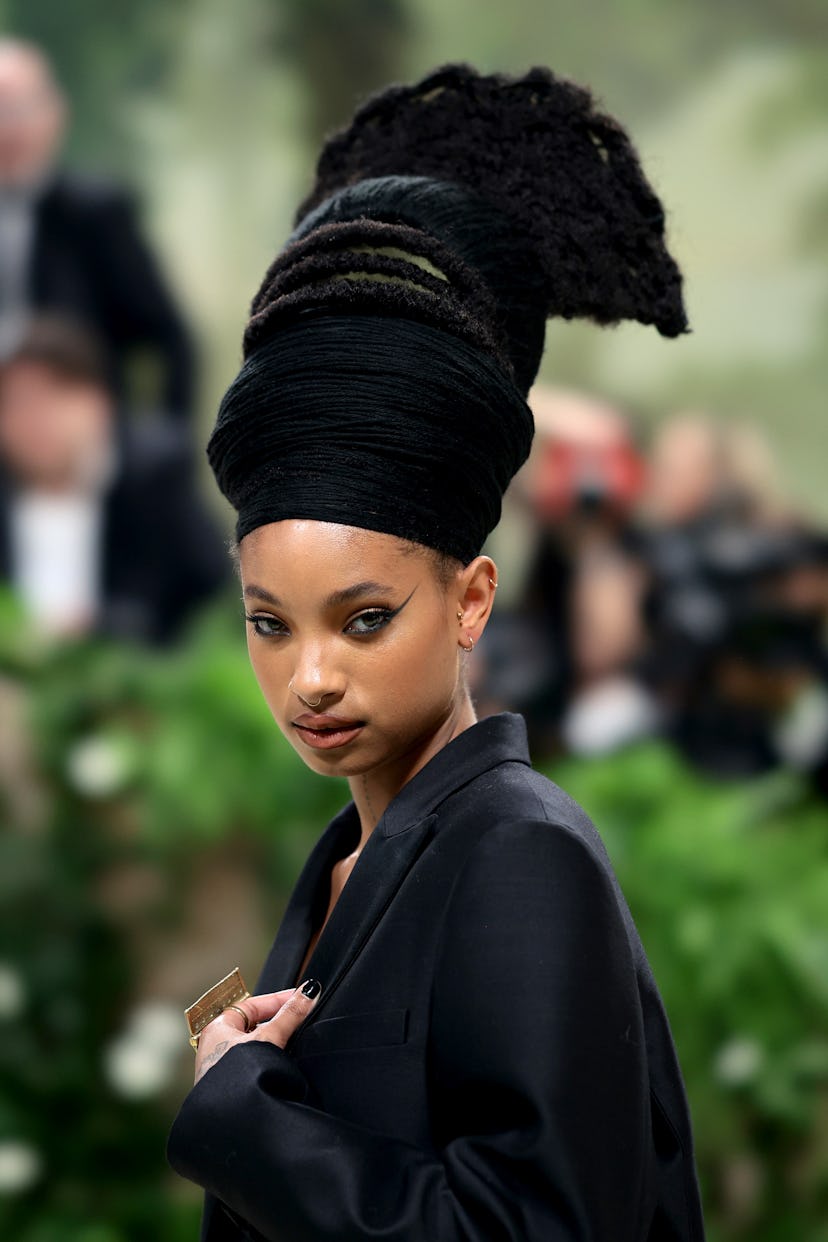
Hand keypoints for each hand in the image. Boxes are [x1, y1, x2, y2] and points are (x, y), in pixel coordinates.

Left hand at [194, 979, 321, 1083]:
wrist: (230, 1121)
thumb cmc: (235, 1080)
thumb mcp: (269, 1038)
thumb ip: (290, 1015)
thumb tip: (308, 993)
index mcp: (216, 1029)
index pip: (251, 1005)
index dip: (277, 1000)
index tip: (298, 999)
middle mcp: (214, 1048)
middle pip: (253, 1026)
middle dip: (277, 1023)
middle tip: (299, 1019)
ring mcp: (222, 1071)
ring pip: (253, 1048)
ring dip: (274, 1044)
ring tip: (294, 1043)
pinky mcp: (232, 1089)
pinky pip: (252, 1067)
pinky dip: (268, 1062)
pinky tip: (281, 1067)